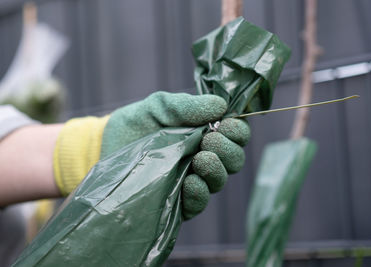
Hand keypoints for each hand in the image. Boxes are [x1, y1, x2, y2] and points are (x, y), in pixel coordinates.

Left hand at [54, 91, 249, 219]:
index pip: (235, 135)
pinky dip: (199, 192)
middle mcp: (204, 157)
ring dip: (216, 170)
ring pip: (219, 181)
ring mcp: (192, 180)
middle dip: (227, 150)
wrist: (105, 147)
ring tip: (201, 159)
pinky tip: (191, 181)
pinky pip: (198, 202)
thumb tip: (220, 105)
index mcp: (205, 133)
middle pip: (234, 160)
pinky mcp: (177, 201)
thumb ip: (187, 105)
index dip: (237, 131)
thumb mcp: (159, 106)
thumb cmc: (136, 124)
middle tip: (210, 140)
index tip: (226, 125)